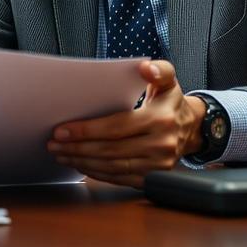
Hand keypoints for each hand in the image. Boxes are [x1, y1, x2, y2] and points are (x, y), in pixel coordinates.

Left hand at [47, 60, 206, 187]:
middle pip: (110, 150)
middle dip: (77, 148)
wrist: (191, 128)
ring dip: (83, 162)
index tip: (61, 130)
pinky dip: (98, 174)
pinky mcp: (154, 177)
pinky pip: (121, 179)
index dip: (86, 130)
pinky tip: (81, 166)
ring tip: (62, 155)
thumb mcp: (168, 80)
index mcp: (160, 119)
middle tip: (54, 144)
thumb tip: (144, 67)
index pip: (116, 127)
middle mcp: (161, 145)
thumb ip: (158, 70)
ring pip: (113, 167)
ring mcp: (158, 165)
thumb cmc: (170, 102)